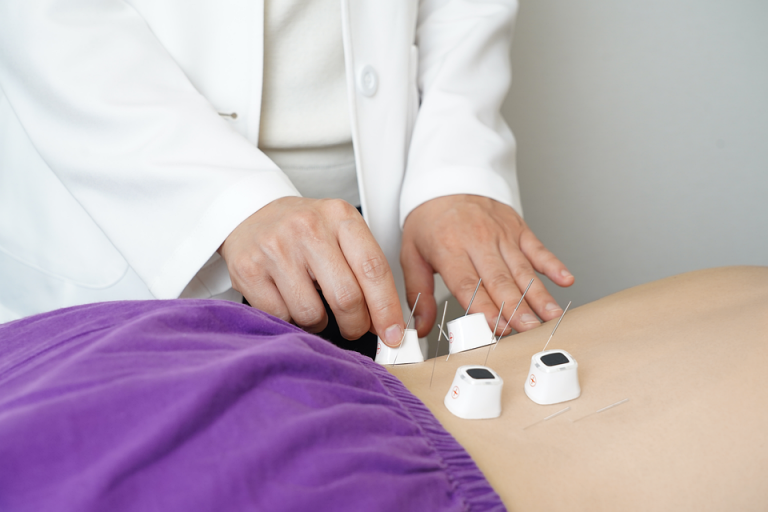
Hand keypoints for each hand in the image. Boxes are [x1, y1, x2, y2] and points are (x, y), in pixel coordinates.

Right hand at [219, 197, 404, 345]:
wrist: (249, 213)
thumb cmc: (303, 229)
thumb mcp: (339, 232)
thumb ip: (364, 270)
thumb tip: (384, 323)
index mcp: (339, 216)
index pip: (373, 269)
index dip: (386, 308)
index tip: (393, 334)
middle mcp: (308, 228)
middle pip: (346, 297)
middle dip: (356, 325)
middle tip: (355, 328)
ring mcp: (276, 248)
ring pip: (312, 313)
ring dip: (319, 323)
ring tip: (314, 306)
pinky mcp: (249, 269)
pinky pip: (281, 316)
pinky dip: (290, 320)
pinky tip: (289, 301)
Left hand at [400, 194, 573, 336]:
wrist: (448, 179)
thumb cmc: (430, 220)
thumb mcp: (411, 254)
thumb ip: (418, 293)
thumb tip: (422, 327)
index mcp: (450, 249)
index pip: (468, 284)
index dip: (485, 308)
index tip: (497, 327)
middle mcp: (479, 242)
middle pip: (500, 280)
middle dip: (516, 308)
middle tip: (529, 330)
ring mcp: (502, 235)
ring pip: (523, 269)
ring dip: (538, 295)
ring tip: (549, 316)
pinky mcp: (518, 229)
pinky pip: (538, 248)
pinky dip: (553, 264)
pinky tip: (565, 280)